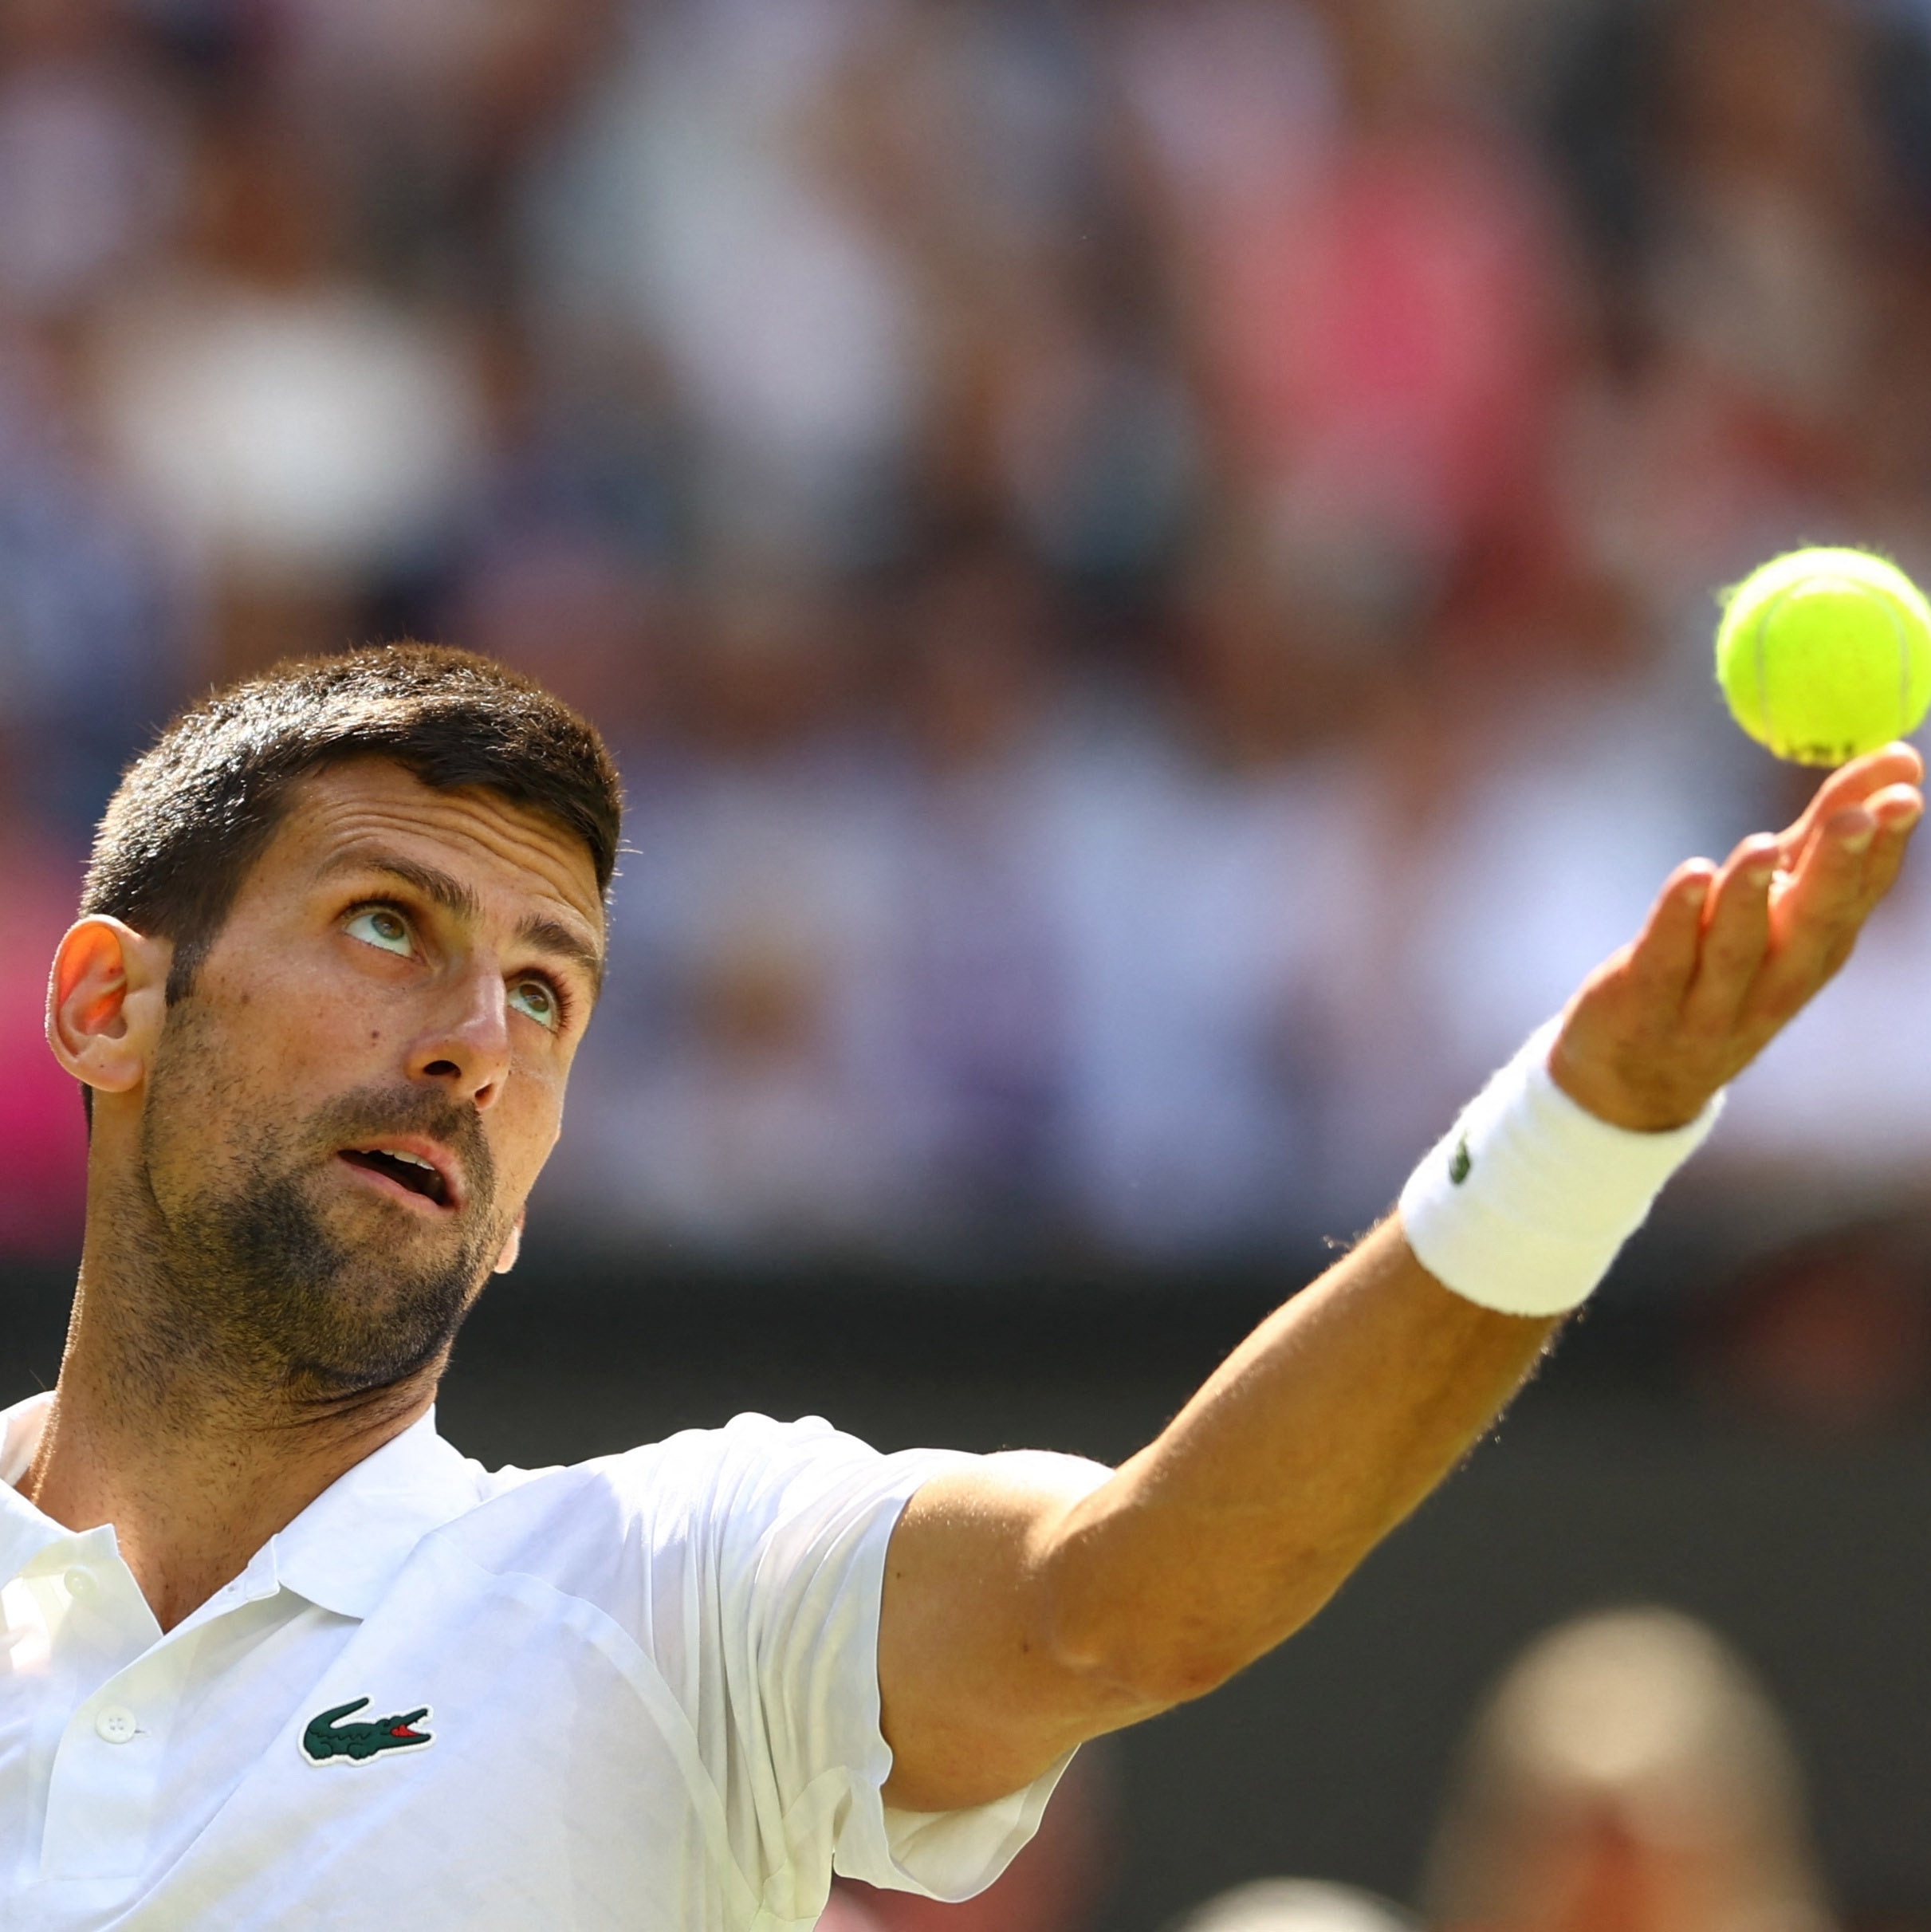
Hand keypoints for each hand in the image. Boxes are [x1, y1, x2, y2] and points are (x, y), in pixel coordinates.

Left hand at [1549, 743, 1924, 1130]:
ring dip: (1750, 896)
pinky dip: (1676, 919)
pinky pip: (1665, 959)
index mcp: (1814, 954)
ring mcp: (1709, 1002)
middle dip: (1834, 871)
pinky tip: (1690, 875)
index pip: (1858, 898)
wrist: (1637, 1078)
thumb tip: (1900, 758)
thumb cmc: (1722, 969)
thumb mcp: (1780, 905)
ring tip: (1761, 845)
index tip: (1903, 790)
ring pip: (1736, 948)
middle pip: (1809, 927)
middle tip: (1855, 817)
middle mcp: (1773, 982)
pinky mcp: (1645, 1003)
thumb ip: (1823, 833)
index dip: (1883, 847)